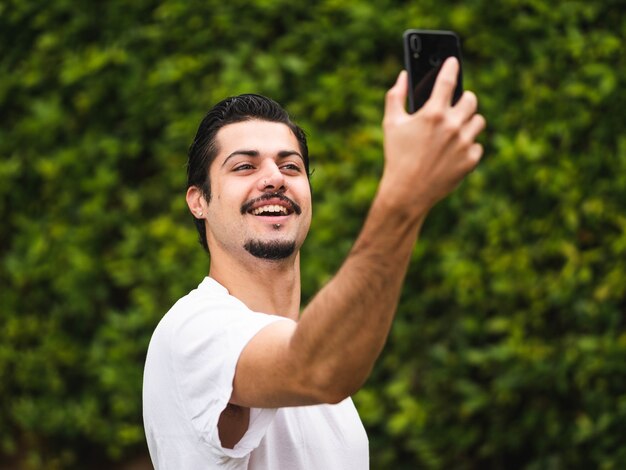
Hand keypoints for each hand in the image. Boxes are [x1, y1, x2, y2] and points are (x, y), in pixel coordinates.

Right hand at [381, 57, 485, 213]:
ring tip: (455, 129)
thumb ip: (396, 95)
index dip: (451, 66)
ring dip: (468, 122)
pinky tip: (454, 151)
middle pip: (471, 99)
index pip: (448, 80)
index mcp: (433, 113)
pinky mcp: (471, 160)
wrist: (407, 192)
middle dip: (463, 100)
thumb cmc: (397, 156)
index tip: (453, 61)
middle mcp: (453, 125)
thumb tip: (403, 75)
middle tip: (455, 104)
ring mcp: (464, 143)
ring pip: (478, 121)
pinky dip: (468, 146)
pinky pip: (477, 145)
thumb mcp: (391, 123)